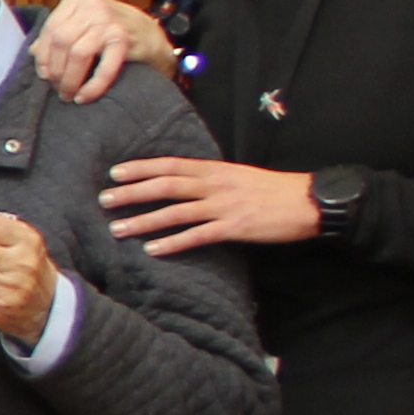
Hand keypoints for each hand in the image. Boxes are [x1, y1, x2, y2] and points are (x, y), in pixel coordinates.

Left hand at [28, 0, 177, 105]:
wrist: (150, 33)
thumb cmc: (110, 28)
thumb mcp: (82, 23)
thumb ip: (58, 31)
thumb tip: (32, 51)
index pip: (50, 28)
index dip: (43, 56)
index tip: (44, 74)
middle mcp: (93, 4)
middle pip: (60, 41)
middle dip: (56, 70)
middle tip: (58, 88)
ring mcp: (109, 19)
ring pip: (77, 54)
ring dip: (70, 80)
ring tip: (69, 94)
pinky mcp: (123, 38)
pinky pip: (103, 68)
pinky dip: (92, 86)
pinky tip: (85, 96)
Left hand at [99, 153, 326, 256]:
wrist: (310, 201)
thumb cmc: (274, 190)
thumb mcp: (239, 176)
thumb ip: (211, 179)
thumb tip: (183, 184)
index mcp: (217, 170)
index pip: (172, 165)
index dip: (141, 168)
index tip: (115, 172)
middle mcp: (216, 185)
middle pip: (166, 186)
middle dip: (132, 193)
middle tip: (104, 200)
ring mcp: (225, 206)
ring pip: (176, 212)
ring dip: (144, 220)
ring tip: (117, 229)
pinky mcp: (235, 227)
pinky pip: (198, 236)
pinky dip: (173, 243)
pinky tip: (152, 250)